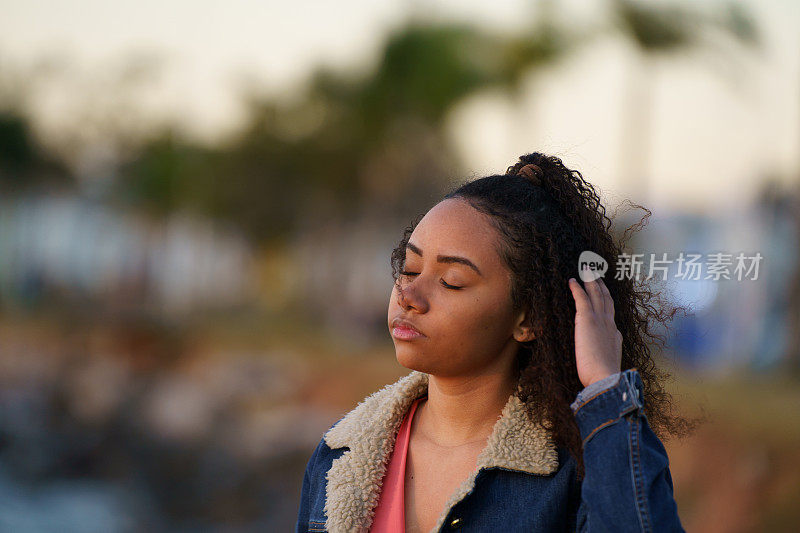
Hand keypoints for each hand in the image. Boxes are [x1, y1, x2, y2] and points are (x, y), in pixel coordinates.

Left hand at [568, 269, 621, 387]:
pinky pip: (582, 298)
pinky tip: (571, 280)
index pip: (610, 314)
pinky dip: (577, 288)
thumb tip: (605, 358)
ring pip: (596, 294)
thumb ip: (606, 356)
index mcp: (614, 334)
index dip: (606, 302)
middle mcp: (609, 324)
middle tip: (596, 274)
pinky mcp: (587, 319)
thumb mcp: (607, 363)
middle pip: (606, 298)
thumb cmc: (603, 376)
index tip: (603, 294)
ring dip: (591, 280)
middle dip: (601, 285)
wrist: (605, 377)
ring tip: (586, 270)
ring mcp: (600, 320)